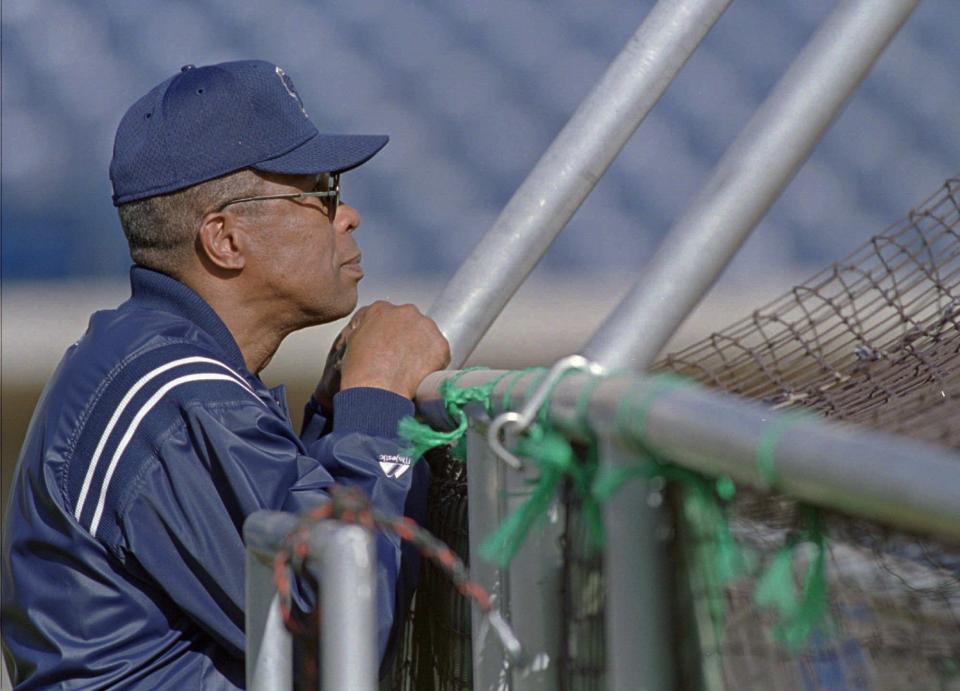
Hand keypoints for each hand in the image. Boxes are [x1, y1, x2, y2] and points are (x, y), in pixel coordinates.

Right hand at [314, 301, 449, 403]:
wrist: (378, 391)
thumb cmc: (360, 372)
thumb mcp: (351, 344)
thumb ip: (364, 332)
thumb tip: (372, 337)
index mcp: (380, 309)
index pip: (387, 317)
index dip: (389, 334)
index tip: (390, 347)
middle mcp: (405, 311)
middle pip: (410, 322)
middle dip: (407, 338)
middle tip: (401, 359)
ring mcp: (425, 326)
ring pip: (427, 335)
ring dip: (422, 348)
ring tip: (412, 369)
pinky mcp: (440, 344)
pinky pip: (440, 352)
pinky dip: (434, 362)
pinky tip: (422, 375)